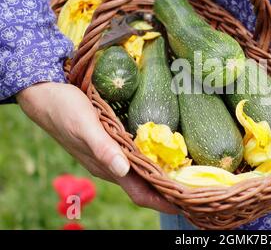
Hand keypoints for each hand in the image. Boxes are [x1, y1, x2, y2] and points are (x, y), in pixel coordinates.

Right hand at [17, 82, 177, 213]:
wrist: (45, 96)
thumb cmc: (65, 109)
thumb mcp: (86, 126)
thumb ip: (103, 148)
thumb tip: (123, 171)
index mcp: (106, 167)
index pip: (140, 193)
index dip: (163, 202)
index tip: (186, 204)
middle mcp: (110, 166)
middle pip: (144, 187)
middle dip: (168, 192)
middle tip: (195, 190)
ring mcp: (109, 156)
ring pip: (140, 174)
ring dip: (161, 178)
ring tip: (185, 175)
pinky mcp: (109, 144)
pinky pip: (135, 160)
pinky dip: (151, 162)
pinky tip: (162, 154)